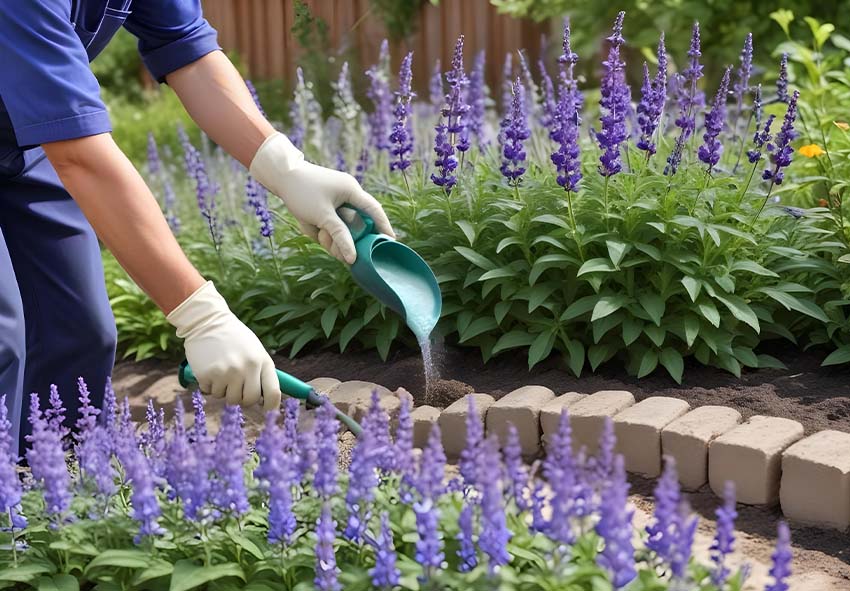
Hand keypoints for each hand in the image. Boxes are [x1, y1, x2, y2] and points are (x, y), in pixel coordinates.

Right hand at [167, 281, 280, 409]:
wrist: (207, 321)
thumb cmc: (234, 338)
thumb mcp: (255, 350)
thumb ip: (261, 372)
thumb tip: (265, 400)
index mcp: (262, 361)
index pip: (273, 392)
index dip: (272, 407)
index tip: (269, 412)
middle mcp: (247, 368)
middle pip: (249, 401)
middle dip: (243, 398)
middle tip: (237, 387)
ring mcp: (227, 372)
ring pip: (229, 399)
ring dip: (225, 391)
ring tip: (222, 372)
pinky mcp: (209, 375)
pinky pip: (211, 393)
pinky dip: (210, 385)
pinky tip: (210, 368)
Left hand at [249, 132, 394, 262]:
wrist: (280, 176)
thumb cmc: (302, 192)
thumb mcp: (322, 216)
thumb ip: (340, 236)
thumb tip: (352, 258)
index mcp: (352, 191)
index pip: (375, 211)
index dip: (384, 227)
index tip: (391, 242)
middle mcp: (348, 195)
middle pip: (356, 225)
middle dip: (345, 239)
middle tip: (338, 252)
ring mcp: (337, 201)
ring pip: (342, 228)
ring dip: (331, 237)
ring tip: (318, 234)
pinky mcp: (326, 206)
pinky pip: (331, 225)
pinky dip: (324, 231)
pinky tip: (313, 228)